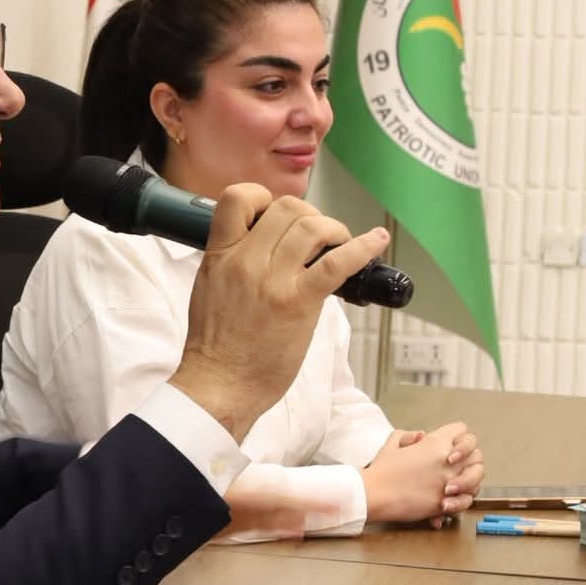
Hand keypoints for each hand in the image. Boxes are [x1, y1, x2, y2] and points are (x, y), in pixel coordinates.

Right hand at [169, 184, 388, 441]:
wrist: (218, 386)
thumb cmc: (215, 348)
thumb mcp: (209, 290)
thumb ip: (231, 263)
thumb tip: (262, 248)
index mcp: (219, 256)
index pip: (237, 198)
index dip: (263, 198)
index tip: (275, 214)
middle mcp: (245, 262)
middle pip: (287, 209)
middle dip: (309, 216)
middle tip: (316, 237)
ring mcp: (273, 281)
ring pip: (313, 227)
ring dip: (334, 230)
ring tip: (338, 244)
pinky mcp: (299, 303)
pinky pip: (338, 263)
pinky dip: (363, 247)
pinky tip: (376, 241)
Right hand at [363, 422, 483, 524]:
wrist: (373, 494)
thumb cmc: (380, 471)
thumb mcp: (391, 445)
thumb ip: (408, 436)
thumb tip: (420, 436)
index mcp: (435, 442)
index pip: (461, 430)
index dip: (458, 438)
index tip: (451, 447)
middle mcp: (447, 460)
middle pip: (477, 454)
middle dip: (470, 461)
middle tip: (456, 468)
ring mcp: (449, 481)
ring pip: (477, 478)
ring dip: (469, 482)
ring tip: (453, 487)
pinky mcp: (446, 501)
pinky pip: (467, 499)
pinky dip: (461, 501)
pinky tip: (448, 501)